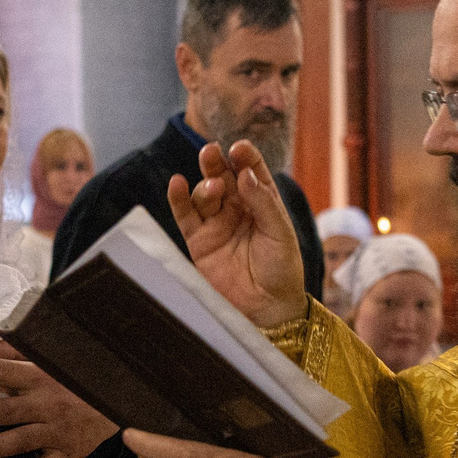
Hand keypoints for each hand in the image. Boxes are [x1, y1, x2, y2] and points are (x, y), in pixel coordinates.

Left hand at [0, 345, 117, 457]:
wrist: (119, 399)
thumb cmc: (76, 378)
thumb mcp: (52, 359)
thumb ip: (18, 352)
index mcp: (40, 377)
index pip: (2, 371)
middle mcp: (46, 404)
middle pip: (5, 409)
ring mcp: (56, 430)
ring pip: (22, 439)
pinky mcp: (66, 452)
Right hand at [165, 139, 307, 326]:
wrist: (267, 308)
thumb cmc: (282, 270)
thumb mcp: (280, 233)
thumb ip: (263, 203)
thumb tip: (244, 174)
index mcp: (262, 201)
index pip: (251, 171)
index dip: (244, 156)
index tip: (239, 148)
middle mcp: (237, 208)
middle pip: (223, 177)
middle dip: (216, 163)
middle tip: (212, 152)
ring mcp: (216, 224)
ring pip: (204, 194)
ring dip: (204, 186)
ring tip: (212, 189)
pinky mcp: (198, 242)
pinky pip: (185, 216)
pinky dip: (178, 199)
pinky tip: (176, 183)